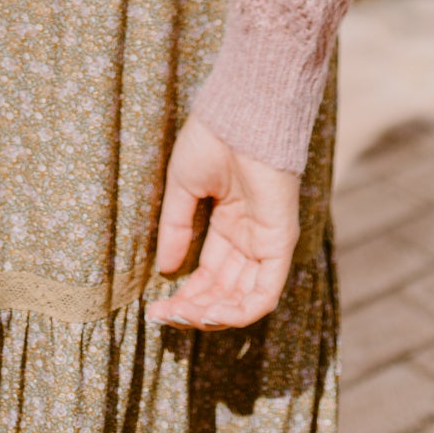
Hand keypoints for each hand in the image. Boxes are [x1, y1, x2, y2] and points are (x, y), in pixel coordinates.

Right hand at [147, 113, 299, 329]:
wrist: (240, 116)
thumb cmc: (213, 139)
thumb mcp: (184, 186)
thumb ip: (176, 227)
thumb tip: (166, 270)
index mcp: (229, 223)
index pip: (209, 274)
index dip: (184, 295)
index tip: (153, 308)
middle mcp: (249, 238)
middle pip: (224, 292)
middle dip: (194, 310)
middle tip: (163, 315)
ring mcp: (266, 243)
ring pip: (243, 299)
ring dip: (212, 316)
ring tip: (182, 316)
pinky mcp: (280, 244)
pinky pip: (264, 293)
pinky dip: (239, 311)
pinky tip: (210, 312)